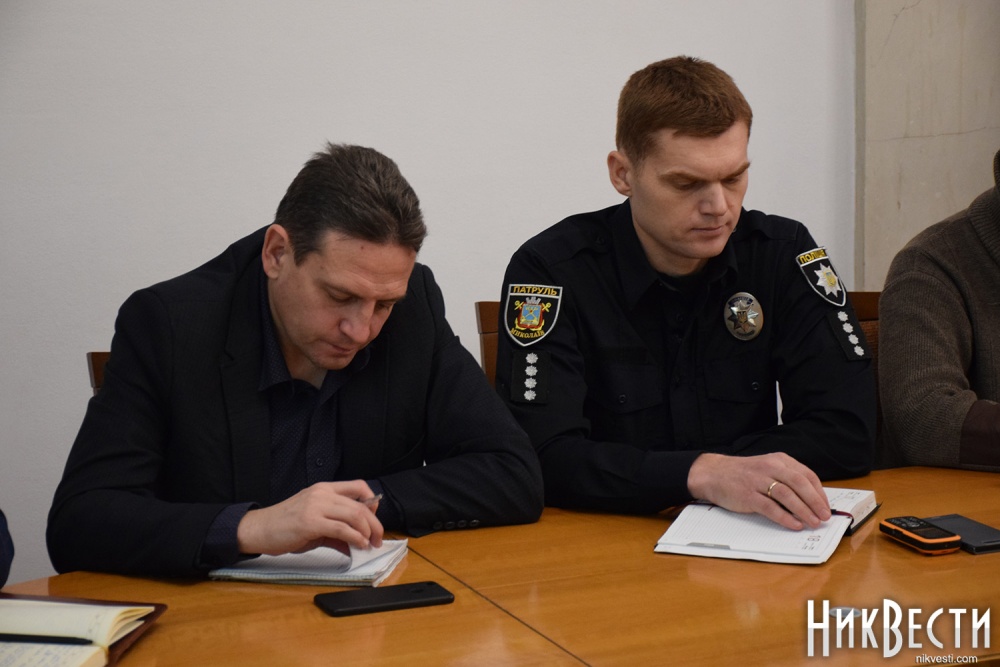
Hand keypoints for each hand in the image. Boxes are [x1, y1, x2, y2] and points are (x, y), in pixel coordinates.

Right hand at [236, 480, 383, 555]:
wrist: (258, 529)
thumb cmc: (284, 526)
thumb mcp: (314, 523)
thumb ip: (336, 530)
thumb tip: (355, 543)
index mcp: (324, 489)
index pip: (358, 486)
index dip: (372, 501)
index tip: (375, 517)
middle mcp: (322, 494)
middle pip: (361, 504)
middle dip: (375, 523)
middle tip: (379, 538)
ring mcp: (316, 506)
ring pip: (355, 515)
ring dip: (368, 532)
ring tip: (370, 544)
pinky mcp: (311, 522)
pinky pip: (342, 529)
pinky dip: (355, 538)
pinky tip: (358, 545)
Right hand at [686, 452, 830, 529]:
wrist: (713, 473)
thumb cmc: (743, 474)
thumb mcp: (767, 468)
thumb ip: (786, 478)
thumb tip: (811, 500)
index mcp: (779, 460)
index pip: (806, 475)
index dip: (819, 492)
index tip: (826, 506)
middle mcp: (770, 467)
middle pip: (800, 484)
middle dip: (815, 502)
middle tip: (825, 517)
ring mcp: (758, 481)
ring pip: (787, 496)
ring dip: (804, 511)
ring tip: (813, 523)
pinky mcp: (748, 495)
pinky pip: (770, 507)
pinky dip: (785, 517)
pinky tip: (794, 525)